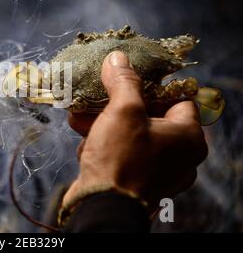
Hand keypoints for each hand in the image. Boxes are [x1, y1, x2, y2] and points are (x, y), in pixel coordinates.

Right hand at [63, 51, 207, 210]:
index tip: (129, 76)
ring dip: (103, 122)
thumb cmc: (121, 159)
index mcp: (187, 137)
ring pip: (129, 135)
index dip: (153, 84)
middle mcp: (177, 156)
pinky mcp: (134, 181)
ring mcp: (156, 171)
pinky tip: (82, 137)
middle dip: (116, 104)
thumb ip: (124, 82)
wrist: (101, 208)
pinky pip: (121, 153)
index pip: (177, 98)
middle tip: (98, 93)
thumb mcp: (123, 111)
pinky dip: (103, 143)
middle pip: (148, 116)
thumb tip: (118, 58)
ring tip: (80, 113)